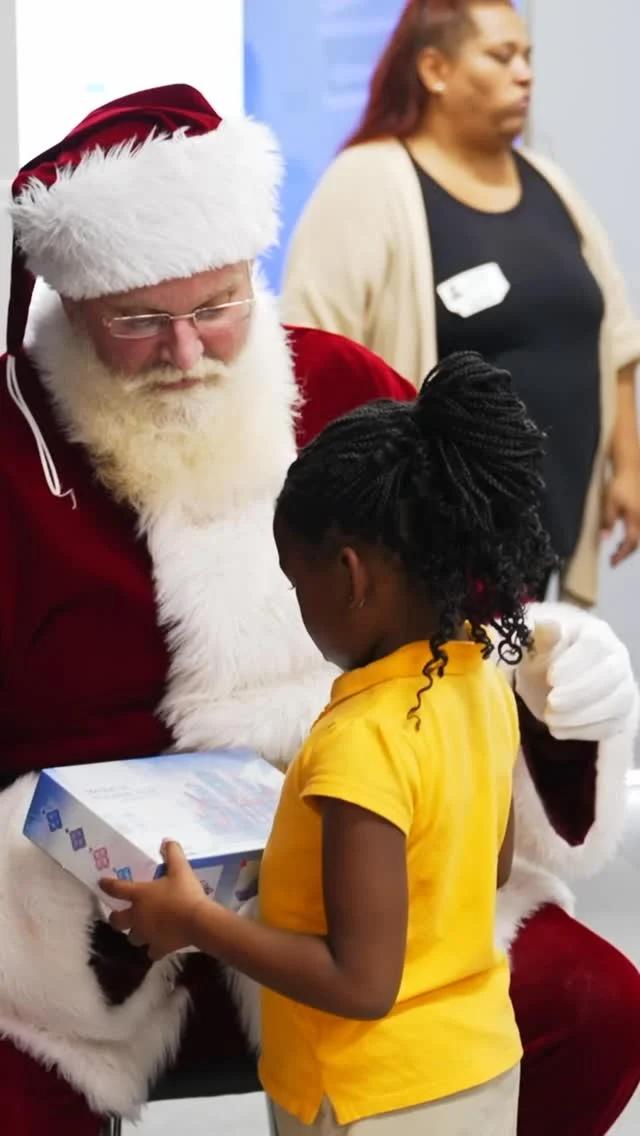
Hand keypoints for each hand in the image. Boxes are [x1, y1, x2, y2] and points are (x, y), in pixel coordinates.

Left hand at [99, 841, 208, 960]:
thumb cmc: (185, 893)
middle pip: (117, 921)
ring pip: (132, 938)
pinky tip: (158, 945)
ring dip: (135, 933)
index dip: (107, 885)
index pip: (117, 889)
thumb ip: (172, 853)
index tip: (101, 883)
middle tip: (119, 914)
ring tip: (141, 930)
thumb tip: (166, 841)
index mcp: (139, 895)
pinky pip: (151, 952)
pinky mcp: (158, 947)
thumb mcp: (180, 868)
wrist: (198, 921)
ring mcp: (146, 934)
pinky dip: (154, 948)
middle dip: (116, 917)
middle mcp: (137, 916)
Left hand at [517, 604, 637, 741]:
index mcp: (597, 634)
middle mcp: (617, 658)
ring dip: (582, 715)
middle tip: (551, 702)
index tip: (551, 678)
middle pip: (611, 674)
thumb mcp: (537, 646)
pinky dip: (584, 731)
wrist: (551, 680)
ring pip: (617, 703)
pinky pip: (612, 725)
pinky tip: (558, 730)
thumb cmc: (545, 657)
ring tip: (549, 718)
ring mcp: (622, 687)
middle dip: (580, 692)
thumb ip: (543, 638)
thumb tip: (545, 624)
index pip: (595, 645)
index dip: (575, 663)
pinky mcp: (620, 714)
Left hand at [602, 464, 639, 566]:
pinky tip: (624, 534)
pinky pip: (639, 528)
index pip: (630, 544)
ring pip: (639, 536)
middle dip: (625, 553)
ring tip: (617, 549)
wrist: (631, 467)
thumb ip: (608, 522)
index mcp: (635, 519)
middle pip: (636, 543)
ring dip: (629, 545)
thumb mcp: (609, 503)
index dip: (621, 555)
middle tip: (613, 559)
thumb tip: (605, 539)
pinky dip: (633, 535)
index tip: (612, 563)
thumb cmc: (620, 483)